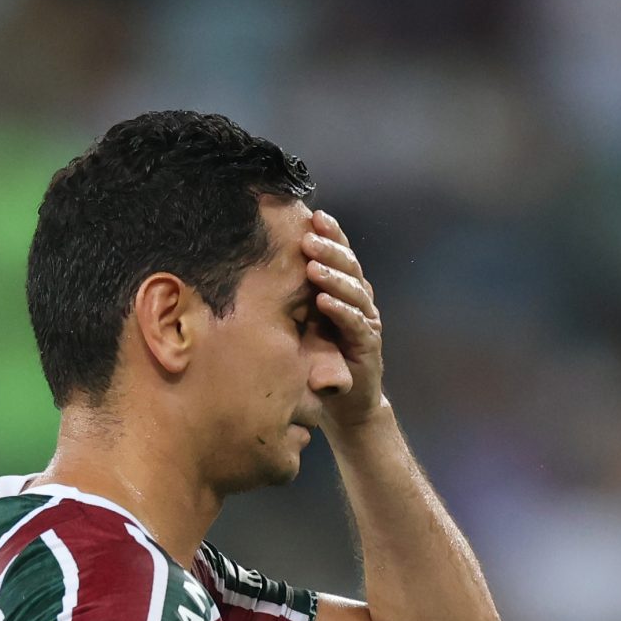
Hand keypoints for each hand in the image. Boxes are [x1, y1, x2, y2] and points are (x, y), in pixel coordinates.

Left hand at [303, 209, 384, 428]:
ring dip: (334, 277)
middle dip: (330, 249)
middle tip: (308, 238)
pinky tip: (324, 302)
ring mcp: (365, 322)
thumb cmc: (315, 360)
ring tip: (313, 267)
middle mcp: (358, 301)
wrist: (341, 405)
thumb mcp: (296, 326)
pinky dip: (341, 312)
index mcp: (342, 290)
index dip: (329, 234)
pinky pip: (356, 324)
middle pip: (349, 266)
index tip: (311, 214)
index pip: (339, 255)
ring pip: (354, 291)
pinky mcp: (368, 347)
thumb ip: (286, 301)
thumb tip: (251, 267)